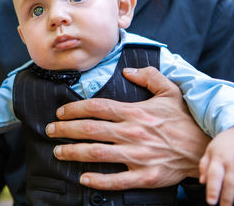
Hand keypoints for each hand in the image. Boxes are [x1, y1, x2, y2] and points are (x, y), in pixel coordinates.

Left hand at [46, 66, 210, 189]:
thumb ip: (149, 76)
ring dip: (73, 153)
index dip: (74, 109)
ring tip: (58, 152)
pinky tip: (82, 179)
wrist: (203, 147)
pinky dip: (98, 181)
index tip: (61, 112)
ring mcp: (137, 155)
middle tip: (50, 130)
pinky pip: (116, 180)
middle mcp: (132, 132)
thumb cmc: (183, 120)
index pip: (96, 108)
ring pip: (97, 153)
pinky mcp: (144, 175)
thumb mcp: (171, 91)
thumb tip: (128, 71)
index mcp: (135, 112)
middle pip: (90, 130)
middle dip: (65, 130)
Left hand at [199, 127, 233, 205]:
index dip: (213, 189)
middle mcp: (231, 162)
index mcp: (218, 158)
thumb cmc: (223, 144)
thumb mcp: (210, 151)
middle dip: (227, 197)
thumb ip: (204, 166)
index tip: (211, 202)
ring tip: (231, 204)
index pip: (214, 175)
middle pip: (230, 182)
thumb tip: (202, 182)